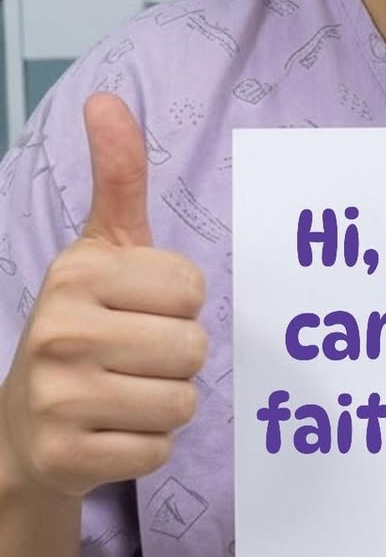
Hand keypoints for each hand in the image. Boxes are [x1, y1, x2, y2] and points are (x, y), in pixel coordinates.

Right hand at [0, 94, 207, 498]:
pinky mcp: (67, 457)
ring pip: (182, 402)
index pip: (191, 289)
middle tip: (132, 359)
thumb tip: (107, 100)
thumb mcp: (100, 249)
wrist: (23, 427)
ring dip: (164, 403)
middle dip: (175, 359)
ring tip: (123, 393)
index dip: (177, 305)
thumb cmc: (83, 326)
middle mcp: (60, 331)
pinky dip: (146, 446)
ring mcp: (59, 398)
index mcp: (75, 273)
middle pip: (192, 348)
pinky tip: (111, 432)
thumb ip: (118, 178)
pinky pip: (159, 450)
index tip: (137, 311)